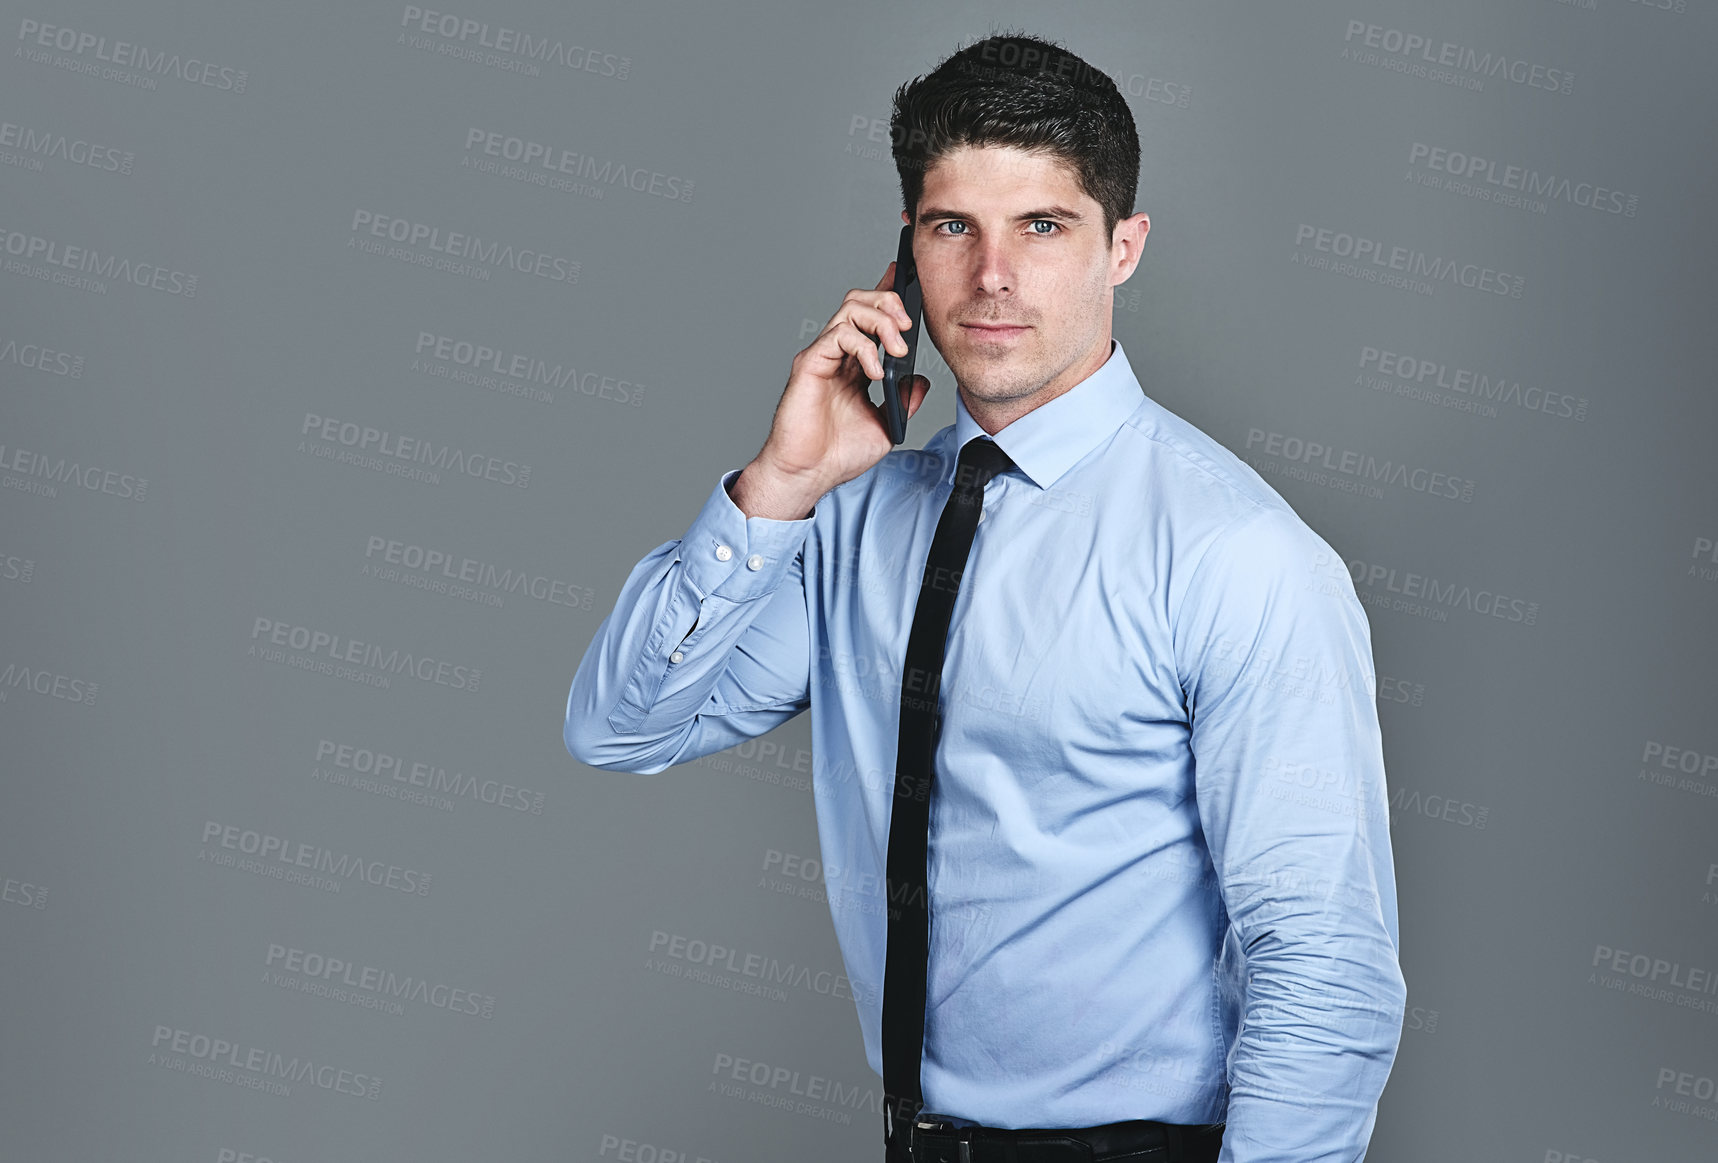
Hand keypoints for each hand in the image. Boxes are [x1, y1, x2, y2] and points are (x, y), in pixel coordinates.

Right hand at [732, 261, 930, 518]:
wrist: (810, 474)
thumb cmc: (838, 454)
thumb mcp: (887, 426)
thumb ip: (903, 400)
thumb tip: (920, 380)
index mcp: (855, 364)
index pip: (872, 318)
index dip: (889, 294)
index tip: (911, 280)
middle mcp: (837, 354)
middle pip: (860, 301)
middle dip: (889, 301)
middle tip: (908, 324)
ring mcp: (823, 356)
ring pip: (850, 309)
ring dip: (881, 321)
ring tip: (898, 348)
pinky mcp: (810, 364)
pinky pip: (838, 335)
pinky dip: (864, 347)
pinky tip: (876, 372)